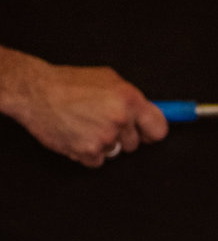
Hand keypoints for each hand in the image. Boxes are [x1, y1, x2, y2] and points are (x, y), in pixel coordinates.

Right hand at [2, 56, 168, 166]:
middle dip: (122, 136)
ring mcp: (105, 137)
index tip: (146, 134)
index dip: (151, 133)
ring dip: (104, 144)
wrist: (35, 91)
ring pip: (116, 152)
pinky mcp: (89, 152)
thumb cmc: (68, 83)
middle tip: (100, 121)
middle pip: (134, 144)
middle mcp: (120, 119)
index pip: (159, 129)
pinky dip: (88, 152)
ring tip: (85, 124)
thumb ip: (131, 99)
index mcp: (129, 99)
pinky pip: (98, 161)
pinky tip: (77, 134)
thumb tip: (149, 114)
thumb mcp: (108, 79)